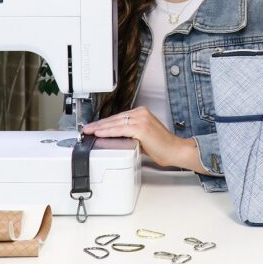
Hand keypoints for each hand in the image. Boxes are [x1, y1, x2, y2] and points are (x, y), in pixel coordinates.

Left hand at [85, 106, 204, 172]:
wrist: (175, 150)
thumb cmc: (162, 146)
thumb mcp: (142, 137)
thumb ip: (129, 134)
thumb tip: (114, 137)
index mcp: (142, 113)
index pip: (118, 117)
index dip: (105, 122)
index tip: (95, 126)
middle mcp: (141, 113)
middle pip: (114, 118)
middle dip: (99, 124)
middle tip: (87, 128)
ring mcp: (141, 119)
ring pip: (115, 123)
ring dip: (100, 128)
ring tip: (90, 131)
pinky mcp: (141, 128)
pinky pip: (120, 130)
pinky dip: (108, 132)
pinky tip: (100, 134)